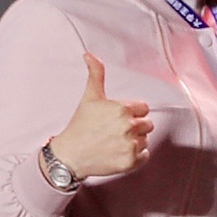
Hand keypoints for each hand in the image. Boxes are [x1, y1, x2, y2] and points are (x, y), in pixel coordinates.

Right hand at [52, 53, 155, 179]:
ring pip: (145, 139)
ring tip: (113, 142)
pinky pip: (145, 155)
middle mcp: (128, 127)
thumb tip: (90, 54)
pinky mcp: (131, 162)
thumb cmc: (80, 126)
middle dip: (133, 126)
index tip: (116, 118)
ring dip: (134, 141)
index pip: (143, 108)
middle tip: (114, 131)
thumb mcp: (89, 98)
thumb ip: (96, 74)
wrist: (70, 155)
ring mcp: (130, 145)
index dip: (131, 112)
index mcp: (122, 109)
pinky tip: (118, 152)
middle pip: (147, 124)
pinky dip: (135, 156)